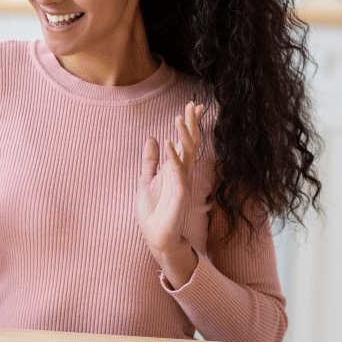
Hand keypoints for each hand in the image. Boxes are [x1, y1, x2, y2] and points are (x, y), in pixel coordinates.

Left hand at [135, 101, 204, 286]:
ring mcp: (182, 183)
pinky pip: (178, 173)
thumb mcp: (146, 179)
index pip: (186, 142)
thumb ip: (150, 160)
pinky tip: (167, 142)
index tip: (194, 106)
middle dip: (192, 124)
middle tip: (194, 104)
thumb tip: (152, 138)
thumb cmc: (153, 211)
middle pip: (191, 143)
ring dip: (184, 135)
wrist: (155, 237)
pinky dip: (172, 157)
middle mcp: (182, 173)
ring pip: (188, 154)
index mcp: (176, 169)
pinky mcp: (179, 195)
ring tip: (179, 117)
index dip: (190, 124)